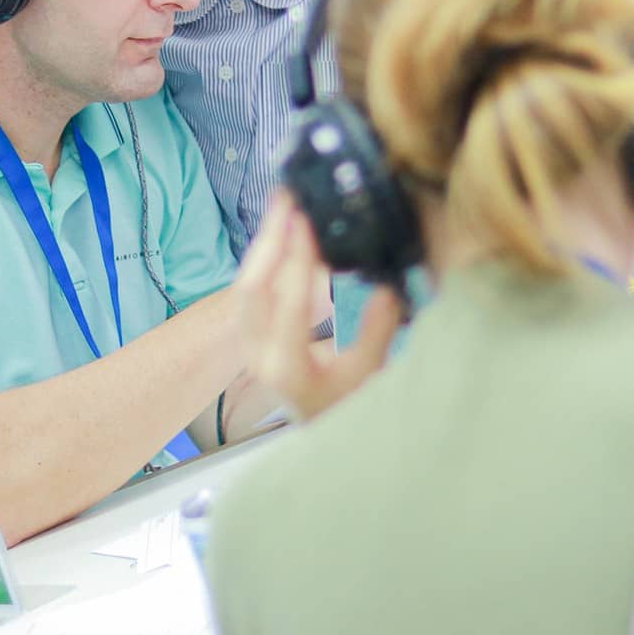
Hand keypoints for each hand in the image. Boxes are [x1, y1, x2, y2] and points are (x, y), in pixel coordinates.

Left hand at [236, 197, 401, 421]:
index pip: (290, 305)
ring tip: (282, 203)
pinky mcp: (253, 337)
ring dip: (265, 243)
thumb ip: (377, 332)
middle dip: (270, 238)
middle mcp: (259, 357)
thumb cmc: (348, 413)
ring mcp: (251, 346)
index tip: (306, 221)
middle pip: (253, 288)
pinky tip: (281, 232)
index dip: (298, 260)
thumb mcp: (371, 376)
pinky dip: (267, 258)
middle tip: (287, 197)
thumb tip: (385, 286)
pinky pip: (253, 290)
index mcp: (288, 369)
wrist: (323, 437)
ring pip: (248, 285)